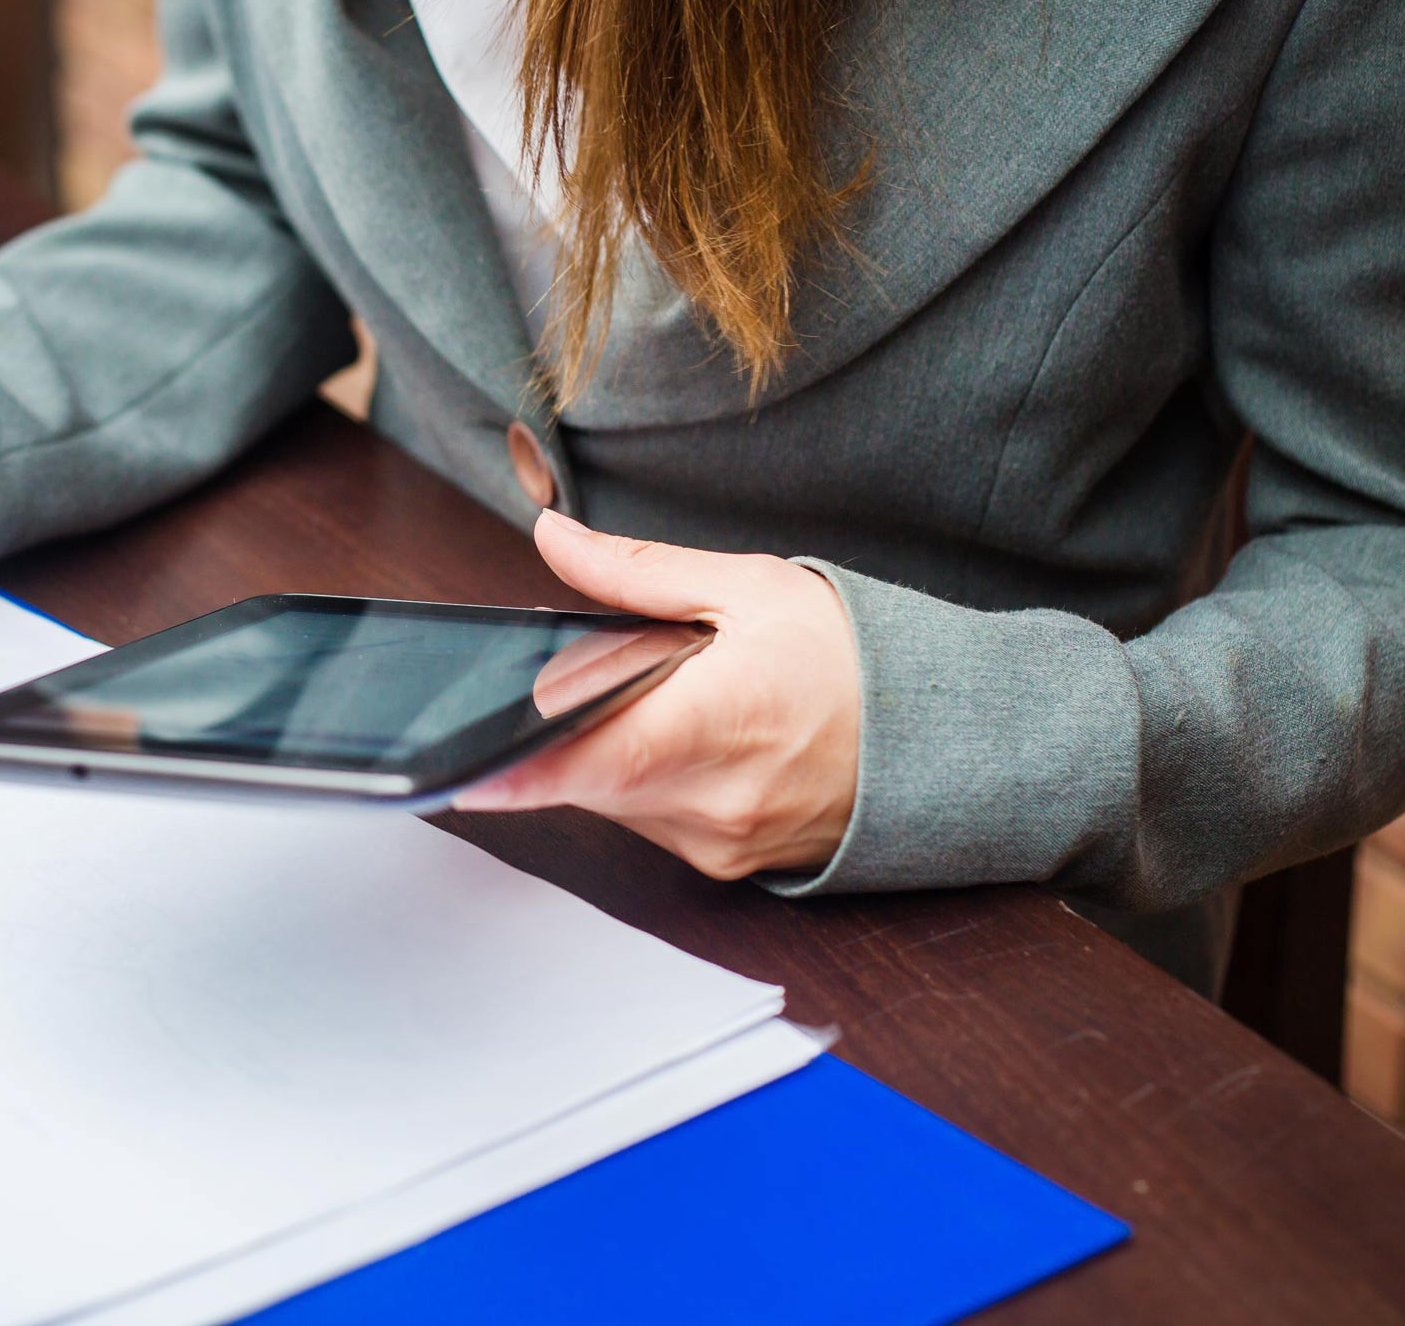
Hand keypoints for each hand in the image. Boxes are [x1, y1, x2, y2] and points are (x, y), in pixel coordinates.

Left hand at [453, 511, 861, 879]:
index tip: (458, 776)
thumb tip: (553, 539)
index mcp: (711, 725)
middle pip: (586, 776)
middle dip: (571, 729)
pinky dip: (649, 780)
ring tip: (675, 700)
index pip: (591, 761)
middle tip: (612, 678)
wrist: (946, 736)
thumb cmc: (855, 658)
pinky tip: (692, 738)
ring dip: (613, 754)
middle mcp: (710, 801)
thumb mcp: (748, 587)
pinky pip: (652, 822)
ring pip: (614, 801)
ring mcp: (719, 842)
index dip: (517, 774)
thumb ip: (636, 572)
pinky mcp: (728, 864)